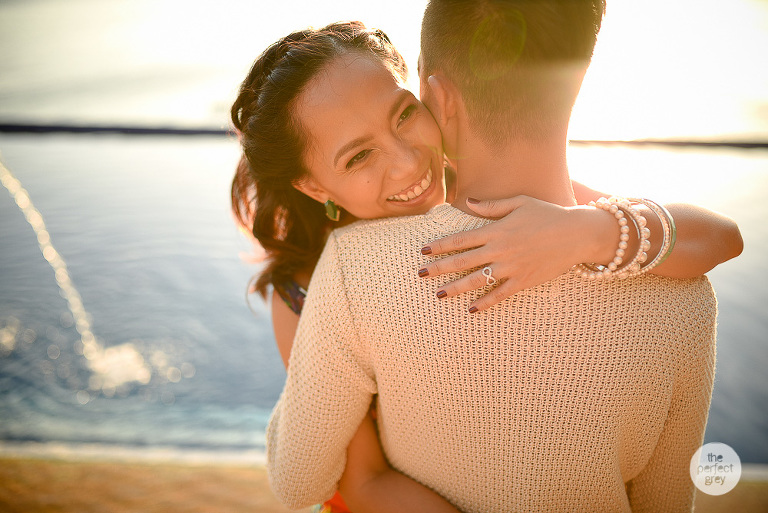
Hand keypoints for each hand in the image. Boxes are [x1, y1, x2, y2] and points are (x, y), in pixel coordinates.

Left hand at [419, 196, 615, 311]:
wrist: (577, 234)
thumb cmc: (548, 214)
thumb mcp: (520, 203)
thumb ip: (492, 206)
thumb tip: (469, 203)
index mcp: (496, 230)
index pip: (461, 239)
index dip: (440, 245)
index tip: (424, 251)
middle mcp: (500, 249)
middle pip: (462, 261)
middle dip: (439, 268)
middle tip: (420, 274)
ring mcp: (511, 267)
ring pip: (477, 280)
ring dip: (456, 288)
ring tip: (438, 295)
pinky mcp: (523, 281)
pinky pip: (500, 294)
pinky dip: (485, 302)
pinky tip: (471, 309)